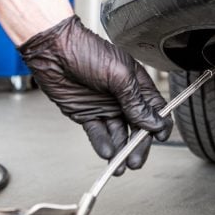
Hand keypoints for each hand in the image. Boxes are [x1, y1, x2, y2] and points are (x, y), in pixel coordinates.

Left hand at [19, 16, 172, 174]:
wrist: (53, 50)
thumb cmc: (87, 51)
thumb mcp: (119, 75)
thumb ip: (136, 101)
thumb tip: (154, 122)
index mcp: (136, 84)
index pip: (155, 109)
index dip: (160, 125)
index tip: (160, 138)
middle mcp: (122, 98)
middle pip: (138, 128)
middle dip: (138, 145)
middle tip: (135, 161)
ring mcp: (104, 107)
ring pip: (118, 134)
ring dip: (120, 150)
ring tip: (120, 164)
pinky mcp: (86, 114)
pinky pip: (98, 133)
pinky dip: (102, 144)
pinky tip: (106, 152)